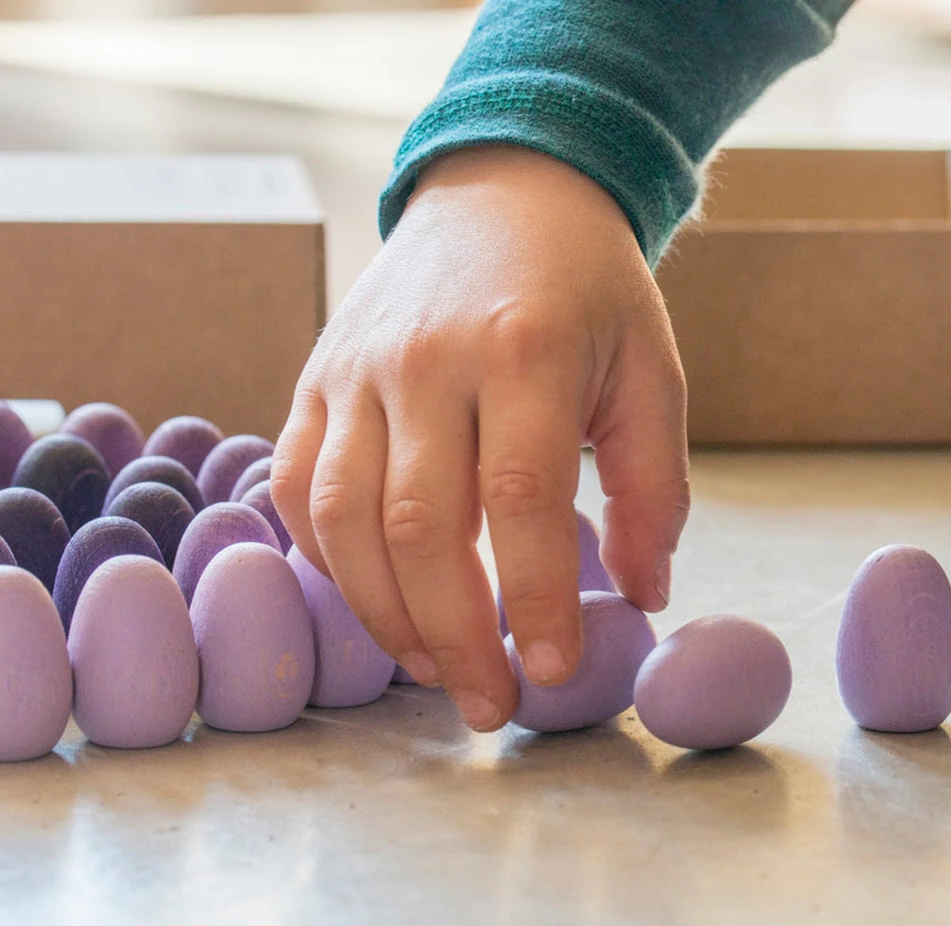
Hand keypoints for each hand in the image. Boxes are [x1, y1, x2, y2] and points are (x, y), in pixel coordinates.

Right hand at [271, 145, 688, 731]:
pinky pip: (297, 487)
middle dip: (453, 637)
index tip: (551, 671)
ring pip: (342, 517)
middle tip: (489, 706)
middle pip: (419, 526)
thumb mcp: (651, 372)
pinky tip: (374, 599)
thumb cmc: (585, 294)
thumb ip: (653, 488)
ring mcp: (355, 370)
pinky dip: (328, 559)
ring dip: (382, 614)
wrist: (501, 195)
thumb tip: (641, 596)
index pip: (521, 500)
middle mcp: (426, 360)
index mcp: (525, 350)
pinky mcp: (315, 381)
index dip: (536, 600)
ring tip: (431, 669)